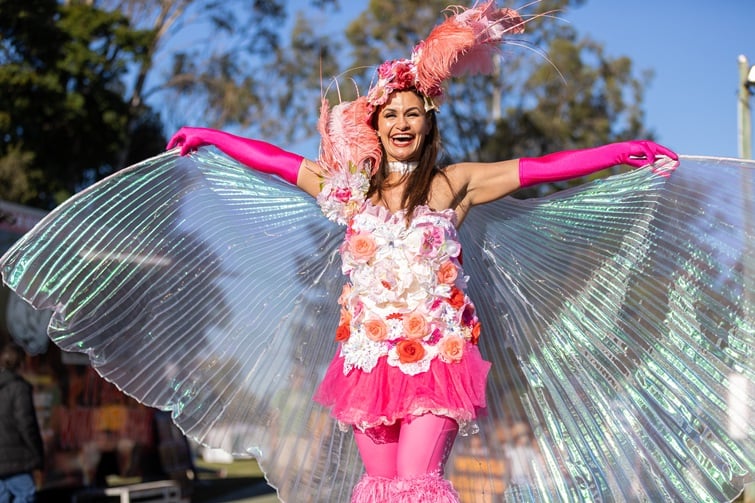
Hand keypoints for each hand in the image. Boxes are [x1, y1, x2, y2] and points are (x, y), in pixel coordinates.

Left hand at [165, 126, 303, 184]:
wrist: (274, 161)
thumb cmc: (266, 168)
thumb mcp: (249, 170)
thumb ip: (242, 170)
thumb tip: (244, 182)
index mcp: (228, 144)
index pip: (204, 137)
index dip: (190, 142)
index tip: (181, 153)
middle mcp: (224, 138)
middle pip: (196, 131)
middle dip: (180, 137)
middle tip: (169, 149)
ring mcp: (224, 138)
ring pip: (196, 132)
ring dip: (180, 138)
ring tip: (170, 149)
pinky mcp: (224, 141)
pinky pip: (201, 138)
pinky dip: (188, 143)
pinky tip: (182, 153)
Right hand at [166, 127, 212, 155]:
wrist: (209, 136)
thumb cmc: (198, 138)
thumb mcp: (189, 144)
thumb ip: (184, 149)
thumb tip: (181, 154)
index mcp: (183, 131)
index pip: (174, 138)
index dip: (171, 144)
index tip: (168, 149)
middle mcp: (186, 133)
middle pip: (180, 142)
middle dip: (180, 149)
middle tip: (180, 154)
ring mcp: (191, 136)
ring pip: (186, 144)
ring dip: (187, 150)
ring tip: (188, 155)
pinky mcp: (196, 139)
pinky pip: (192, 145)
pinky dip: (192, 149)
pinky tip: (194, 152)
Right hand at [518, 140, 678, 187]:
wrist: (549, 167)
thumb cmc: (558, 173)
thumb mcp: (579, 177)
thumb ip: (589, 177)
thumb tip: (588, 191)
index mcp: (605, 155)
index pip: (634, 151)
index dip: (650, 155)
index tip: (663, 164)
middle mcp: (609, 150)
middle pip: (642, 146)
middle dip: (661, 152)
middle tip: (676, 161)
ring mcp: (608, 151)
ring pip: (641, 148)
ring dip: (659, 153)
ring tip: (673, 162)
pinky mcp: (606, 155)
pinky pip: (631, 154)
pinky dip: (646, 157)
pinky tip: (656, 166)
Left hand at [610, 140, 677, 167]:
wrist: (623, 153)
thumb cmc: (632, 147)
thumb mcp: (642, 148)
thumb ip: (649, 154)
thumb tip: (652, 162)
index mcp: (653, 147)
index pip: (664, 151)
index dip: (670, 154)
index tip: (676, 158)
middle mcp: (652, 153)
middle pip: (663, 158)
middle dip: (669, 162)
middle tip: (676, 165)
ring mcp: (649, 159)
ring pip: (659, 164)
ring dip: (665, 167)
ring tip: (672, 170)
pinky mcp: (644, 165)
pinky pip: (653, 168)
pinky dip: (658, 171)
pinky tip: (664, 174)